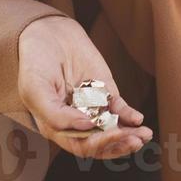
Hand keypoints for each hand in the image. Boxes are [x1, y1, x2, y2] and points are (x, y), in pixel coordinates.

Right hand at [16, 16, 151, 158]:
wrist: (48, 34)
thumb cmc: (36, 65)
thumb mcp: (36, 90)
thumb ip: (56, 114)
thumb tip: (87, 126)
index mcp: (56, 128)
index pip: (81, 145)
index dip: (99, 144)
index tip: (114, 133)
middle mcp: (76, 122)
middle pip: (100, 142)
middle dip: (119, 143)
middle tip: (136, 140)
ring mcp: (92, 108)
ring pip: (112, 129)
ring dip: (129, 135)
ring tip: (144, 135)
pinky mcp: (105, 93)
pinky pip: (119, 109)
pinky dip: (129, 116)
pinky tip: (138, 119)